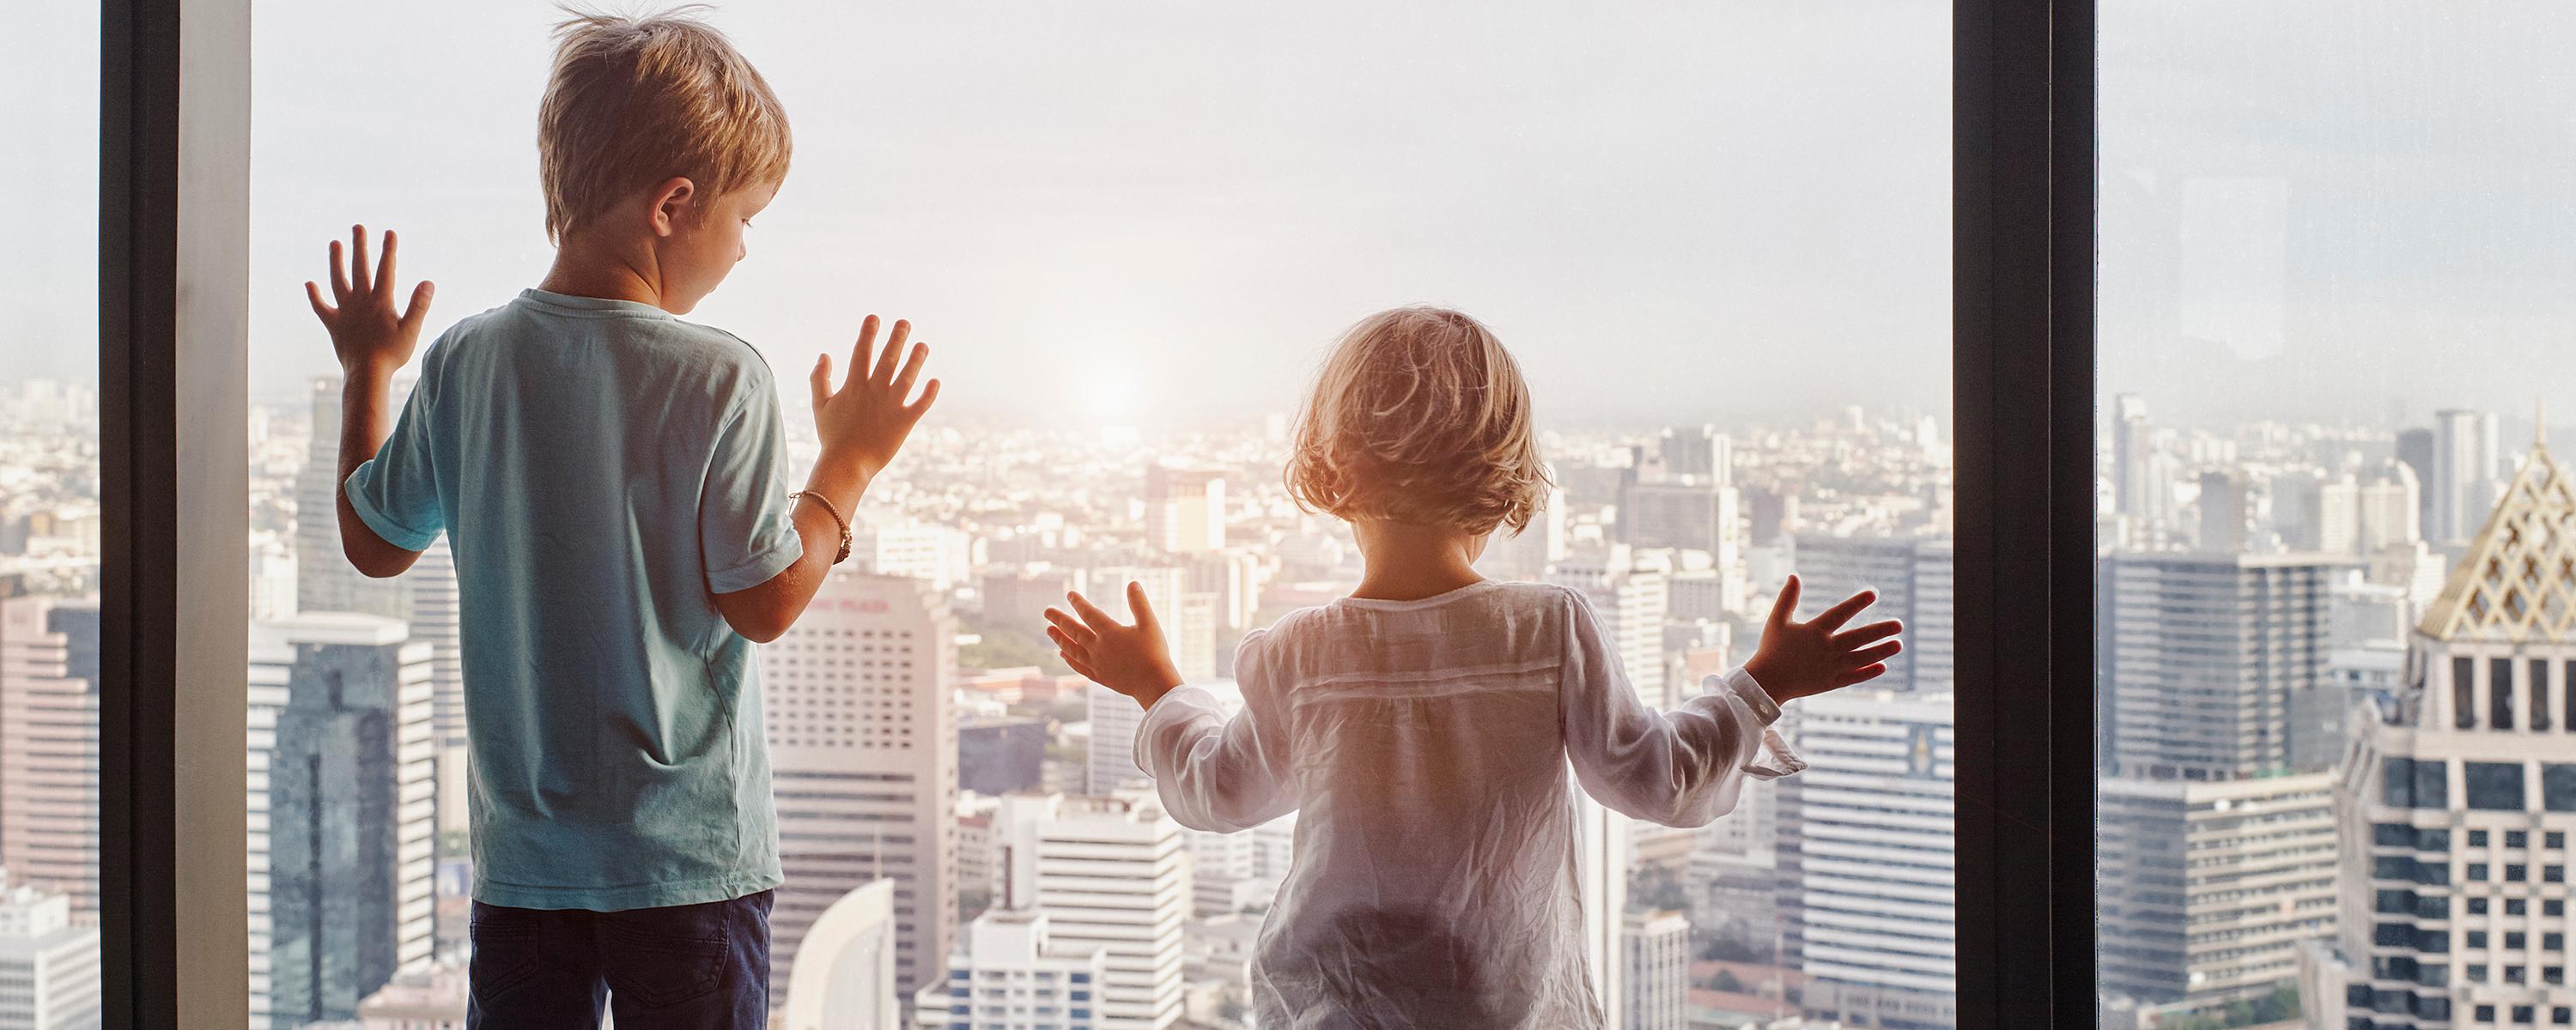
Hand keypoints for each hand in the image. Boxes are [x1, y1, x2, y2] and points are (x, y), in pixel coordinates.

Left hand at [306, 225, 433, 381]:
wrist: (367, 373)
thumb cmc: (392, 354)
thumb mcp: (411, 330)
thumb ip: (419, 305)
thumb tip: (428, 282)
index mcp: (381, 301)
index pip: (385, 269)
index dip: (388, 250)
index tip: (389, 232)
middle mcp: (360, 301)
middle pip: (359, 268)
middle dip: (359, 246)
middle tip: (357, 227)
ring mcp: (344, 311)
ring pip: (337, 280)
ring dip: (336, 261)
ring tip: (334, 244)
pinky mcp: (333, 324)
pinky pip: (320, 306)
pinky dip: (314, 295)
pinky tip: (309, 284)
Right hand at [811, 314, 939, 486]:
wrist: (846, 464)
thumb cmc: (832, 436)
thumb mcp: (820, 405)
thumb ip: (820, 378)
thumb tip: (824, 355)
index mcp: (854, 385)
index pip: (863, 352)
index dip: (868, 333)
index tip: (875, 318)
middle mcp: (874, 391)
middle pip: (889, 359)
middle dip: (897, 338)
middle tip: (905, 323)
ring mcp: (891, 406)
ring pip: (907, 377)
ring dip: (916, 359)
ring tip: (923, 345)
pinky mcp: (904, 422)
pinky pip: (920, 405)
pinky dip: (929, 394)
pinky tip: (936, 381)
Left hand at [1044, 583, 1184, 708]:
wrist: (1154, 684)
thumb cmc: (1154, 653)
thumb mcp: (1150, 624)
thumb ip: (1139, 603)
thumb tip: (1132, 583)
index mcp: (1110, 633)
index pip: (1089, 614)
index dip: (1078, 603)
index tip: (1070, 595)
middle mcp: (1099, 647)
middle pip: (1074, 631)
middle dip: (1059, 619)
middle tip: (1046, 611)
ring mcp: (1097, 663)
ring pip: (1072, 649)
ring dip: (1059, 638)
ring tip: (1049, 630)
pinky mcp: (1100, 677)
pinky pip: (1079, 666)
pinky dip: (1069, 659)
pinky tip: (1063, 654)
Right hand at [1742, 575, 1901, 704]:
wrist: (1766, 682)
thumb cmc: (1771, 648)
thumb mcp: (1777, 620)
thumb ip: (1787, 598)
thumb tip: (1794, 576)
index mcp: (1814, 631)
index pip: (1839, 614)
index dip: (1856, 603)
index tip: (1873, 594)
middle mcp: (1825, 649)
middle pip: (1857, 638)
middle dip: (1879, 631)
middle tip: (1899, 624)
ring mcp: (1829, 667)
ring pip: (1860, 658)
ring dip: (1880, 651)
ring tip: (1898, 644)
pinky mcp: (1830, 682)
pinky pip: (1853, 677)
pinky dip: (1868, 673)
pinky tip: (1883, 666)